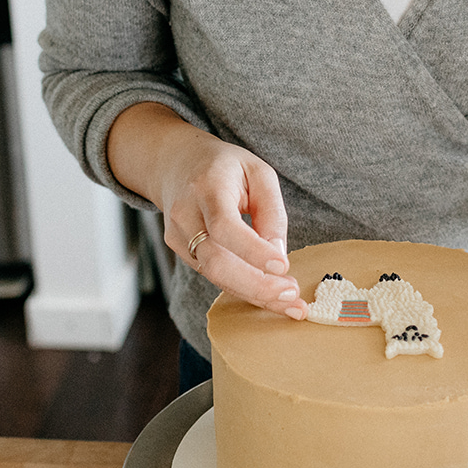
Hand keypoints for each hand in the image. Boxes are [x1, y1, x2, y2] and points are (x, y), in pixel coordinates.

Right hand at [109, 103, 304, 318]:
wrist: (176, 164)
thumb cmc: (224, 167)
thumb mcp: (259, 173)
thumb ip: (271, 212)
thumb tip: (279, 255)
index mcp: (207, 187)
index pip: (225, 226)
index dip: (253, 251)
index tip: (283, 267)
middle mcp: (186, 214)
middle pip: (216, 261)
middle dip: (256, 285)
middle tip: (291, 295)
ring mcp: (178, 236)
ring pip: (214, 275)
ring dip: (253, 293)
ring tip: (288, 303)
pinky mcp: (180, 251)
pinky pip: (213, 275)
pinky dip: (242, 288)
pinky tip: (268, 294)